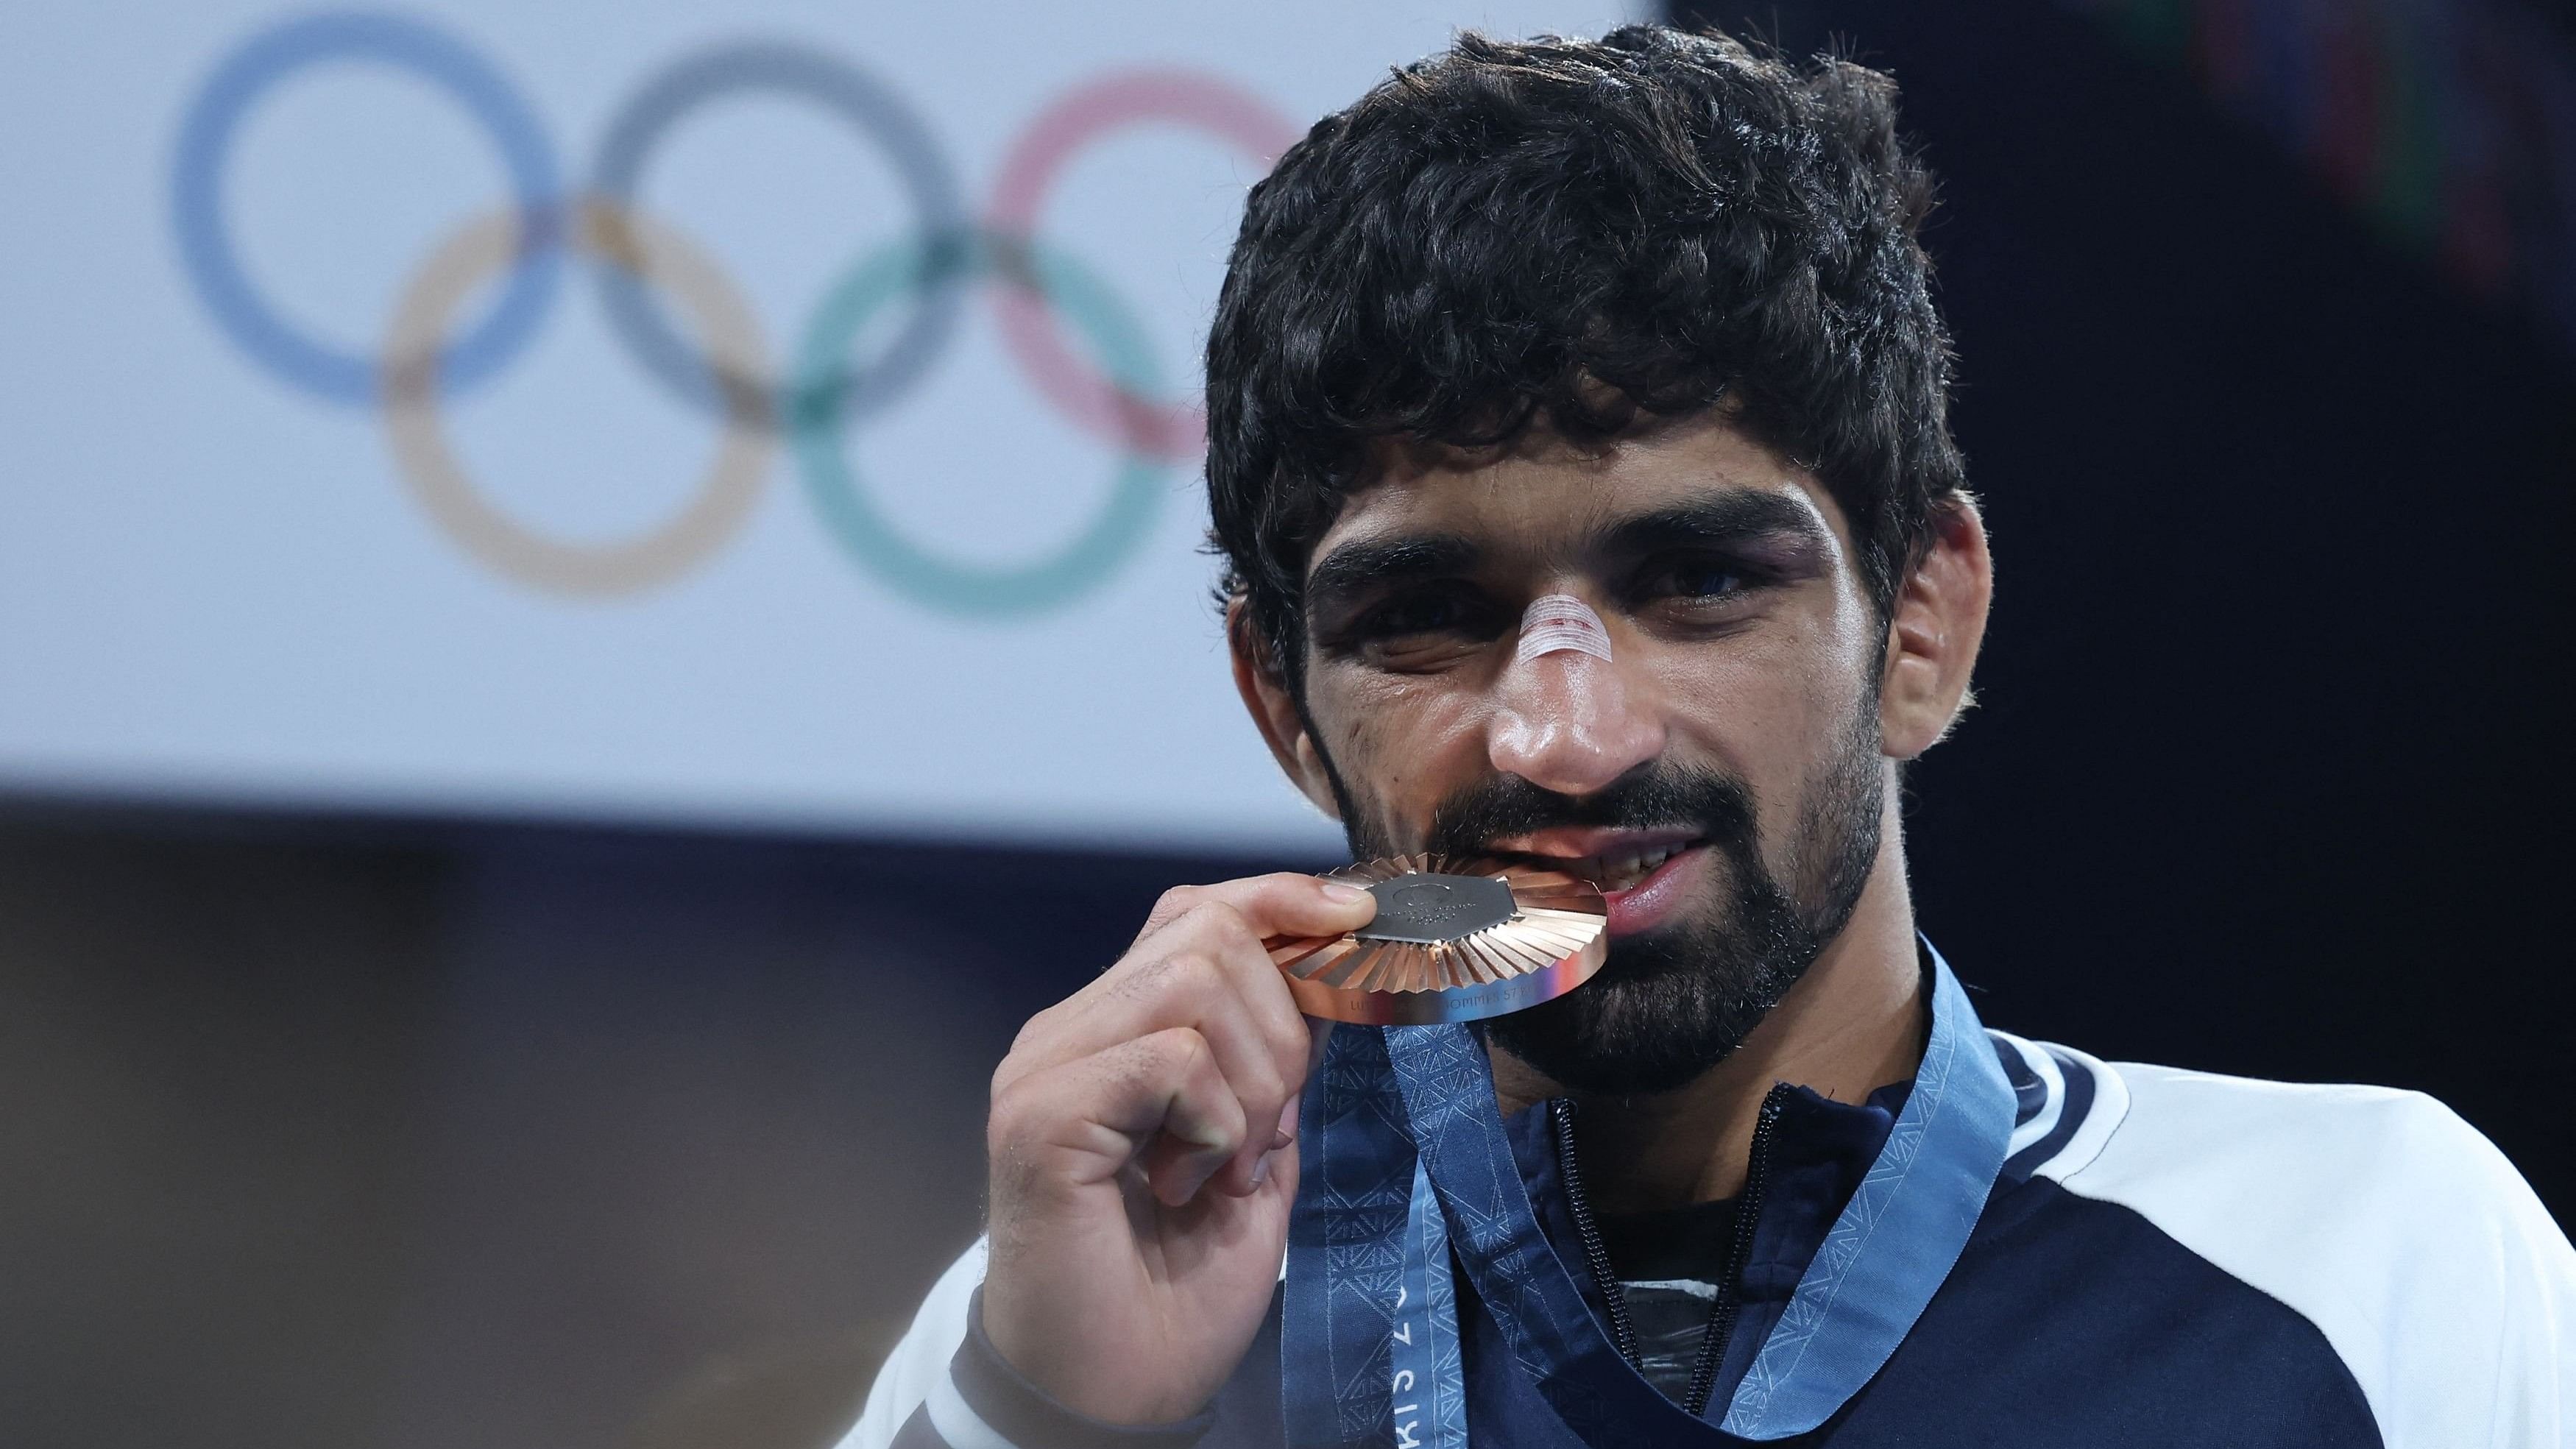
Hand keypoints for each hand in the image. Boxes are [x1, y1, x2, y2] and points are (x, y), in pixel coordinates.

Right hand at [980, 873, 1373, 1423]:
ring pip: (1193, 987)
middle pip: (1206, 936)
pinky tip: (1191, 1186)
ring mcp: (1043, 1070)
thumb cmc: (1176, 1290)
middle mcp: (1064, 1034)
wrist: (1113, 1394)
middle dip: (1281, 1030)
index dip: (1277, 902)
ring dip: (1251, 1083)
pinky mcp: (1040, 1116)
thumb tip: (1330, 978)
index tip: (1357, 918)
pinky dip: (1214, 1122)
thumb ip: (1271, 1065)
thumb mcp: (1253, 1150)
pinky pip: (1170, 1059)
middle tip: (1265, 1135)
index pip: (1193, 914)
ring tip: (1228, 1167)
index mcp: (1110, 1033)